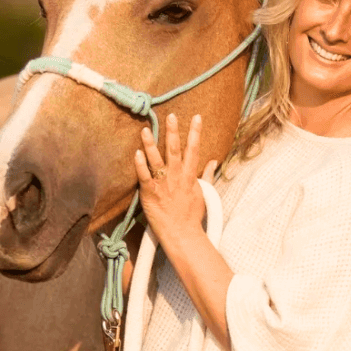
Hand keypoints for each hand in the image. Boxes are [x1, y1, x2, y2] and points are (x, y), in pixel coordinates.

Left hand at [133, 113, 217, 243]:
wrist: (182, 234)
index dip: (195, 132)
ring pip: (157, 160)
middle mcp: (177, 177)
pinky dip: (140, 165)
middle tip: (171, 115)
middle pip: (175, 150)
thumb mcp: (204, 194)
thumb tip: (214, 161)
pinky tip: (136, 153)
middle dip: (173, 132)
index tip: (196, 117)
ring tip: (146, 129)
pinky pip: (144, 177)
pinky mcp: (150, 194)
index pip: (194, 150)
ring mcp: (163, 185)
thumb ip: (207, 176)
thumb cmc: (192, 216)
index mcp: (189, 177)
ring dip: (151, 144)